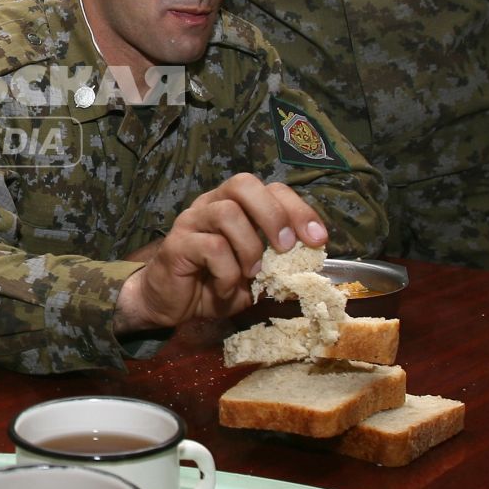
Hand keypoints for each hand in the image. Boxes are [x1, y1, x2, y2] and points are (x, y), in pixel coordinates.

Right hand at [115, 174, 327, 331]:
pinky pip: (211, 248)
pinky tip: (225, 288)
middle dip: (273, 215)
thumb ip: (278, 264)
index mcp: (234, 205)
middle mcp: (211, 204)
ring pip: (227, 213)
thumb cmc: (214, 284)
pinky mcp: (177, 244)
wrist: (171, 303)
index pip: (270, 189)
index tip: (317, 239)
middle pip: (243, 184)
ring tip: (251, 273)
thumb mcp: (255, 275)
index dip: (297, 209)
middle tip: (286, 247)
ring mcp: (192, 221)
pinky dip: (227, 272)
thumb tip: (312, 262)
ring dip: (249, 247)